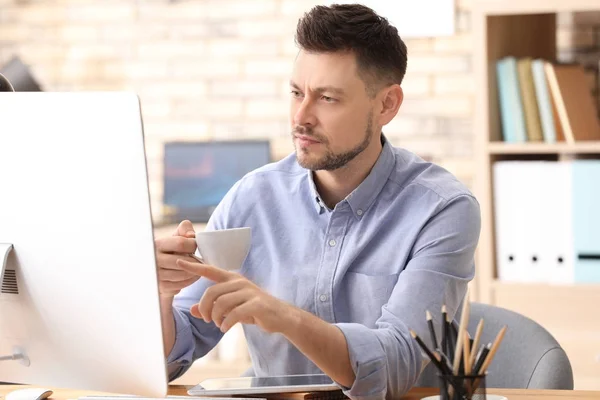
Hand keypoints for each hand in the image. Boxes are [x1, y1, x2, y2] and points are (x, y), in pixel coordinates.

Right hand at [155, 220, 201, 297]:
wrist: (158, 270)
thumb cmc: (170, 249)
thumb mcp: (175, 236)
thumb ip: (184, 229)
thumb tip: (191, 235)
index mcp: (157, 244)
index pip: (181, 243)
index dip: (193, 244)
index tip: (195, 246)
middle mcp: (154, 259)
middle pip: (183, 260)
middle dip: (195, 259)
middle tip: (200, 259)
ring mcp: (156, 274)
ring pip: (184, 273)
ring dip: (195, 271)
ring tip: (199, 266)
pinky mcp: (161, 287)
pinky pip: (182, 284)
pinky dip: (191, 280)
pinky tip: (193, 275)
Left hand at [176, 259, 292, 333]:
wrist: (279, 316)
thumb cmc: (253, 310)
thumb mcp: (231, 308)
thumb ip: (212, 308)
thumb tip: (192, 310)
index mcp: (232, 279)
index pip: (210, 270)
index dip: (194, 266)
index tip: (179, 261)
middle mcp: (240, 282)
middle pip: (211, 292)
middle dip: (205, 308)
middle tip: (207, 319)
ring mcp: (249, 292)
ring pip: (221, 303)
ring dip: (216, 318)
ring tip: (219, 324)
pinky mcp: (256, 304)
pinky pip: (234, 314)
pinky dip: (226, 323)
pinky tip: (225, 328)